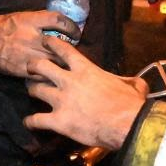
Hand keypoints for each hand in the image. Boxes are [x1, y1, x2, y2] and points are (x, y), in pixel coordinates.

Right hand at [0, 10, 80, 77]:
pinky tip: (55, 75)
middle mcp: (30, 37)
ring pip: (53, 62)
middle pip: (59, 45)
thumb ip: (39, 20)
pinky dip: (50, 75)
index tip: (75, 32)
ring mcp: (27, 55)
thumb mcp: (21, 16)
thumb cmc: (2, 26)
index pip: (58, 20)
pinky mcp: (22, 70)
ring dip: (63, 64)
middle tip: (75, 52)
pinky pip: (42, 75)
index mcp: (30, 21)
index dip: (71, 26)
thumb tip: (59, 25)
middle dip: (69, 50)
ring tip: (69, 66)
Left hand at [24, 36, 146, 149]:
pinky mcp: (58, 121)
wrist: (127, 124)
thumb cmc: (130, 104)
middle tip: (30, 67)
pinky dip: (30, 122)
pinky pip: (36, 120)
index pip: (63, 50)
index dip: (51, 43)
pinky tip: (29, 123)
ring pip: (35, 90)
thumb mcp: (132, 85)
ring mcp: (61, 101)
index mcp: (86, 70)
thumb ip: (128, 81)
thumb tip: (136, 83)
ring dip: (32, 90)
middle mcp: (69, 81)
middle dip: (32, 65)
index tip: (45, 41)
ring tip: (31, 91)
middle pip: (40, 66)